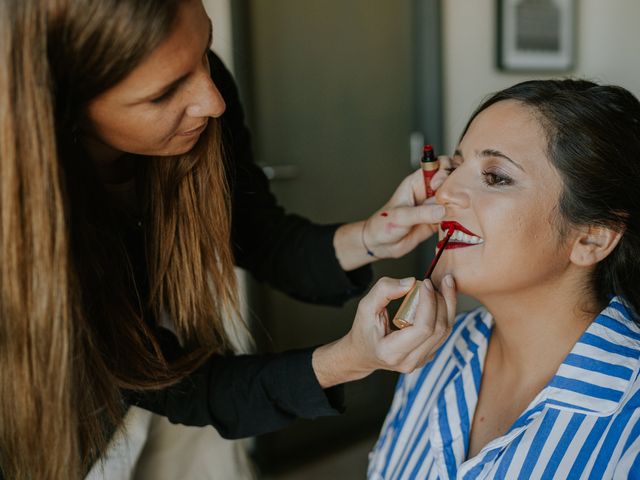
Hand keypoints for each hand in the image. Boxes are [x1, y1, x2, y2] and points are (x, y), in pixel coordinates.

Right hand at [312, 275, 456, 387]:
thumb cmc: (364, 330)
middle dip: (443, 301)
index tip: (426, 283)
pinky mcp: (428, 355)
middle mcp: (409, 361)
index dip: (429, 303)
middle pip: (439, 329)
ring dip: (448, 305)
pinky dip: (445, 313)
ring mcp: (421, 361)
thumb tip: (411, 282)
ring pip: (446, 331)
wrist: (363, 353)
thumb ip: (384, 290)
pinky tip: (441, 298)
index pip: (422, 328)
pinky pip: (443, 333)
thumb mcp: (365, 307)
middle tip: (439, 280)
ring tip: (445, 285)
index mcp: (391, 352)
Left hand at [333, 156, 452, 270]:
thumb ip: (421, 213)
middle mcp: (428, 191)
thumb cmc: (383, 225)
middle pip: (451, 179)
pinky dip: (458, 217)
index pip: (437, 166)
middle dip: (456, 186)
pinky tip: (455, 221)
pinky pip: (454, 215)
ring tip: (456, 212)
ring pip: (455, 197)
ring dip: (459, 203)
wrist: (380, 244)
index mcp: (416, 182)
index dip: (443, 172)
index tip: (439, 187)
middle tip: (453, 200)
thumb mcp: (400, 217)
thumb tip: (442, 210)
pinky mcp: (438, 220)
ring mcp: (434, 206)